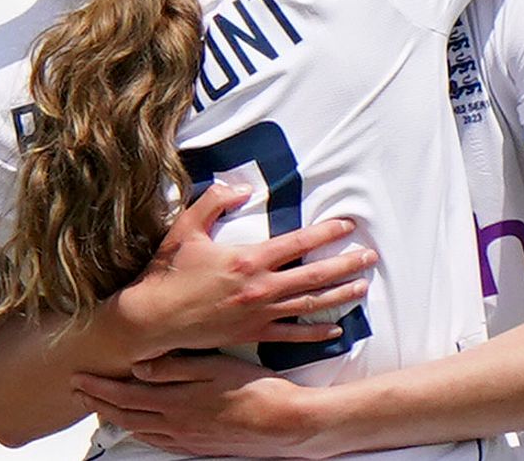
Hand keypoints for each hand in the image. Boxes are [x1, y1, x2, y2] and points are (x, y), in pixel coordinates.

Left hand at [75, 354, 324, 458]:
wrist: (283, 422)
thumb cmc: (253, 389)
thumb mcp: (214, 367)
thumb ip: (174, 367)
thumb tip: (138, 368)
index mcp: (175, 402)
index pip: (125, 396)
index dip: (98, 388)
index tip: (78, 378)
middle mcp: (175, 424)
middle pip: (125, 416)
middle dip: (98, 403)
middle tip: (78, 392)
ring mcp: (187, 439)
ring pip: (140, 430)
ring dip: (116, 418)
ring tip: (101, 407)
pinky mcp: (200, 446)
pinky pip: (160, 442)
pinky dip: (141, 432)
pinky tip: (141, 428)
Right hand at [117, 182, 375, 356]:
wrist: (153, 318)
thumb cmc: (168, 272)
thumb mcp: (187, 228)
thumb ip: (214, 201)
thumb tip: (242, 188)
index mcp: (248, 259)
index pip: (298, 242)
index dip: (326, 233)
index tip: (348, 226)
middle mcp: (260, 287)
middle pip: (313, 274)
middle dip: (345, 264)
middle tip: (371, 257)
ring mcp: (258, 314)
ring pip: (308, 303)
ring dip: (339, 295)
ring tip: (363, 287)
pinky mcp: (252, 335)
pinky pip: (291, 335)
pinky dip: (315, 332)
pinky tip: (336, 328)